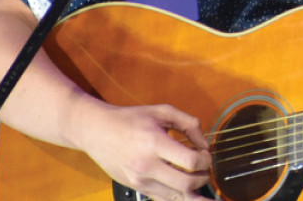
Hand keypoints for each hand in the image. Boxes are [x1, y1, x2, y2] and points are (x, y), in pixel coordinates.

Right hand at [77, 99, 212, 200]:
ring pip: (176, 197)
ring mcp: (140, 180)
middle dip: (203, 178)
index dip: (205, 160)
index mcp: (154, 143)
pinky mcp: (137, 188)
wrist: (96, 131)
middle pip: (186, 184)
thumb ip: (188, 123)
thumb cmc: (128, 119)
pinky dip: (179, 198)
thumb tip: (204, 143)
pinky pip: (163, 200)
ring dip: (194, 192)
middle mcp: (146, 165)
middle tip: (205, 169)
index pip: (190, 161)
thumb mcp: (161, 111)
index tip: (206, 154)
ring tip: (200, 182)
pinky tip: (188, 194)